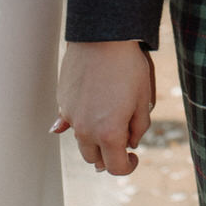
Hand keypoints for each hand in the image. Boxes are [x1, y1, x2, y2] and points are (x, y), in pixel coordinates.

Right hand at [57, 40, 155, 175]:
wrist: (102, 37)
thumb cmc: (127, 67)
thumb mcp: (143, 100)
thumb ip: (138, 128)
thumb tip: (130, 143)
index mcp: (109, 133)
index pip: (116, 167)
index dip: (128, 166)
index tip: (134, 157)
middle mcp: (86, 130)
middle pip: (94, 159)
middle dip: (109, 156)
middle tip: (121, 144)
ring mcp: (71, 116)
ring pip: (80, 142)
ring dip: (93, 142)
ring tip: (106, 127)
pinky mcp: (63, 101)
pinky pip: (69, 121)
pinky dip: (80, 123)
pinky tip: (88, 113)